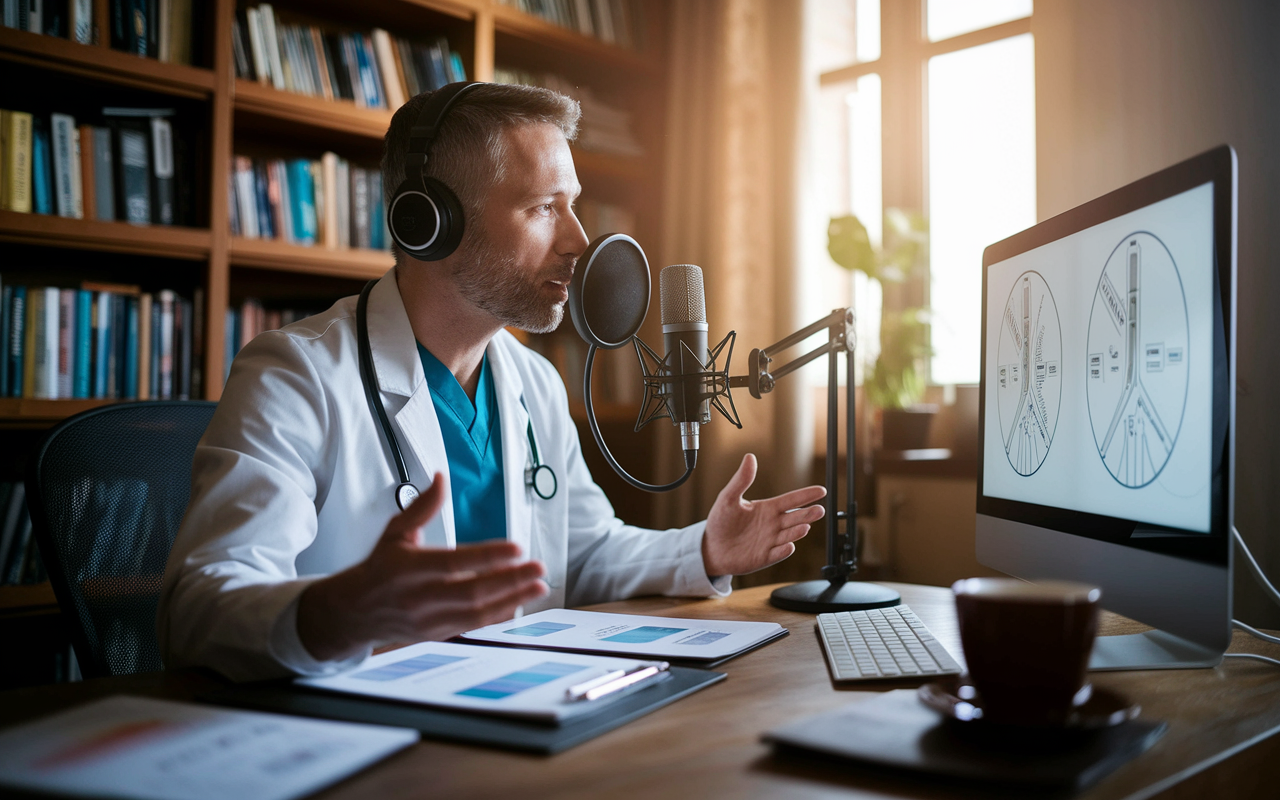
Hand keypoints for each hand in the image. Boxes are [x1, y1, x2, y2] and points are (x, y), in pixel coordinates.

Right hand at [298, 473, 547, 661]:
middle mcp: (419, 597)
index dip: (487, 557)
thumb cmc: (378, 569)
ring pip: (476, 613)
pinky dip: (498, 616)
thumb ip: (422, 507)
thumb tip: (441, 477)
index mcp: (408, 568)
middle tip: (538, 567)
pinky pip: (472, 626)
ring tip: (538, 586)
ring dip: (512, 599)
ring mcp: (428, 620)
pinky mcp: (436, 634)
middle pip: (471, 591)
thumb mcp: (394, 533)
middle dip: (510, 580)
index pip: (454, 562)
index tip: (516, 548)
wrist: (353, 612)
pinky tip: (519, 603)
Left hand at [701, 454, 825, 575]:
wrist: (711, 547)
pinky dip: (783, 551)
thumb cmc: (721, 522)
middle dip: (808, 514)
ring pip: (788, 535)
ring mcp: (770, 542)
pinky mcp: (764, 557)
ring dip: (797, 531)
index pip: (791, 500)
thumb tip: (750, 457)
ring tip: (805, 526)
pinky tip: (789, 546)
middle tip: (819, 510)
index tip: (821, 490)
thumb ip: (741, 479)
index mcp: (768, 509)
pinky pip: (776, 554)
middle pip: (795, 518)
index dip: (805, 495)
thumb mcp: (728, 497)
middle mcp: (773, 525)